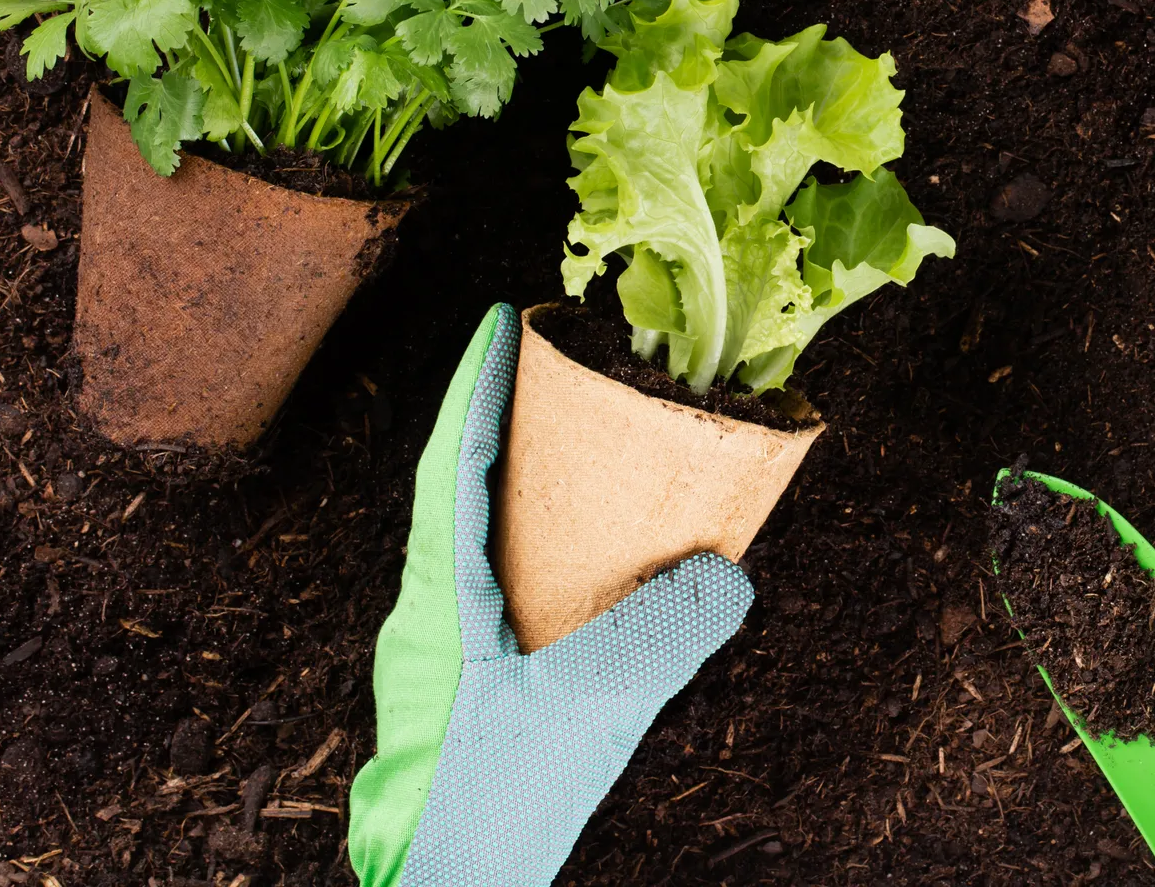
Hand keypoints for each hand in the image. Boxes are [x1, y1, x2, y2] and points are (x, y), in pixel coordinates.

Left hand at [347, 303, 753, 886]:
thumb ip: (658, 639)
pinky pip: (495, 574)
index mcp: (440, 599)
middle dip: (494, 416)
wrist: (450, 882)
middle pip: (454, 484)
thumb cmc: (494, 804)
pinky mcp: (467, 677)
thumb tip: (725, 573)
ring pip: (470, 529)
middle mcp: (429, 609)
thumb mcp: (587, 714)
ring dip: (511, 474)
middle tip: (543, 363)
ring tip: (565, 438)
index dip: (476, 391)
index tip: (498, 324)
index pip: (453, 468)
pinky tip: (581, 551)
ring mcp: (441, 644)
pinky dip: (532, 534)